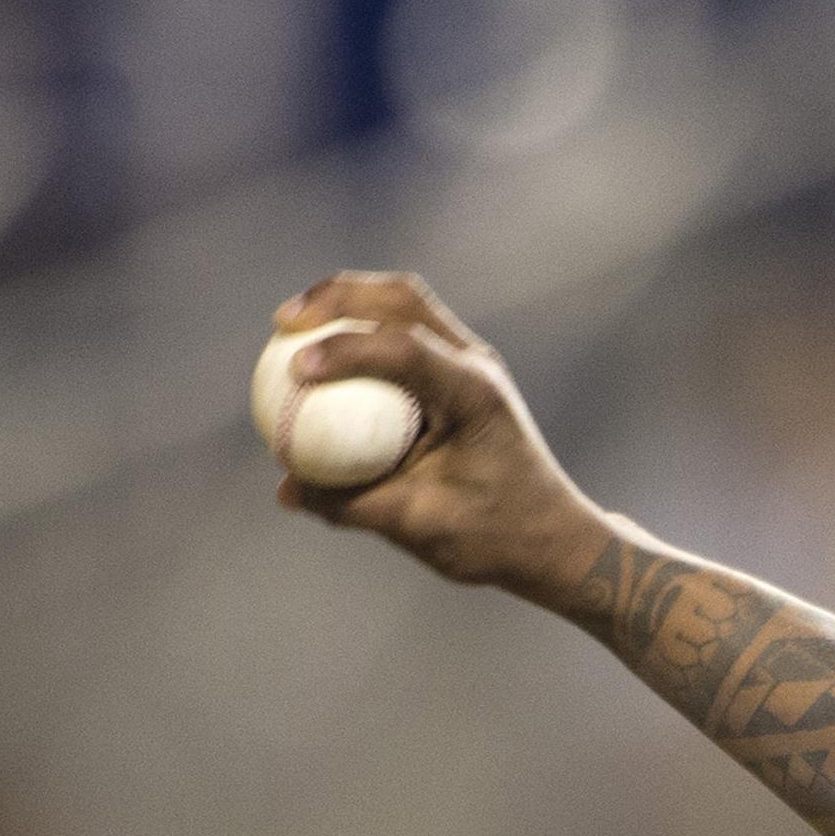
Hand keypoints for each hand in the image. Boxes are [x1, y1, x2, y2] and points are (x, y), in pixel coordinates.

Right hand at [270, 272, 608, 596]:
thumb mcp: (421, 527)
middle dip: (336, 297)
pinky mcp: (459, 375)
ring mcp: (471, 364)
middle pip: (401, 299)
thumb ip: (352, 505)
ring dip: (347, 303)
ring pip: (403, 305)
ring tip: (290, 324)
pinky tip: (319, 357)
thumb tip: (285, 490)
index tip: (295, 369)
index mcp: (475, 395)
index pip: (405, 349)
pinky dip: (361, 335)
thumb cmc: (496, 536)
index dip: (346, 350)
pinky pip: (403, 337)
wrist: (552, 538)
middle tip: (282, 322)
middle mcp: (476, 366)